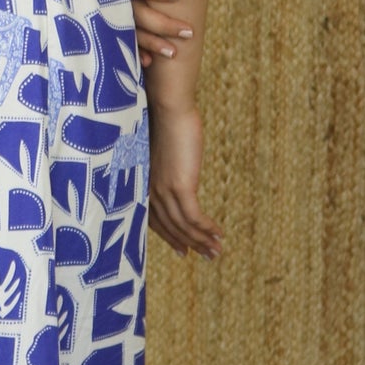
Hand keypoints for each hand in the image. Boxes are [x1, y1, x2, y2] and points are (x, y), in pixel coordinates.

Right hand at [104, 0, 218, 67]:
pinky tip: (148, 62)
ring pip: (129, 30)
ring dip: (151, 43)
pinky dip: (133, 51)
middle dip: (162, 24)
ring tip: (174, 53)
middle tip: (189, 32)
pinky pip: (118, 41)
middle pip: (135, 12)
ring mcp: (105, 9)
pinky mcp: (103, 23)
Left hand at [146, 104, 222, 259]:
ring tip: (217, 251)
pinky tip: (219, 233)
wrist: (168, 108)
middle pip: (171, 228)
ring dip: (203, 240)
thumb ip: (168, 166)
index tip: (184, 250)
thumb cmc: (166, 122)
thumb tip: (178, 171)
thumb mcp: (165, 151)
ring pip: (184, 226)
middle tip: (208, 255)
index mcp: (145, 184)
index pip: (157, 221)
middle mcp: (152, 191)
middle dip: (191, 244)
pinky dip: (207, 228)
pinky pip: (195, 217)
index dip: (171, 237)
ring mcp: (165, 190)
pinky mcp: (181, 186)